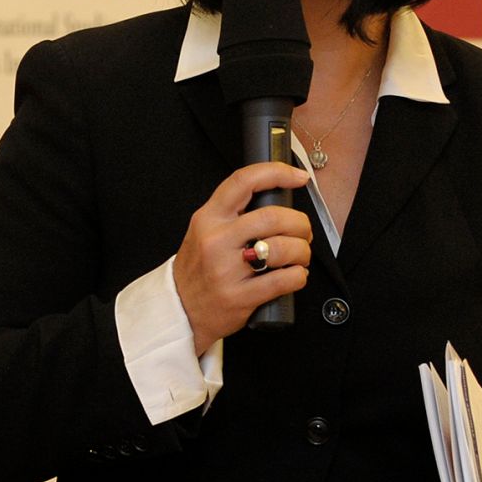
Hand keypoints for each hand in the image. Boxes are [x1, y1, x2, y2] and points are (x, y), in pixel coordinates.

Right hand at [174, 162, 313, 354]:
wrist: (178, 308)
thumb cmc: (198, 268)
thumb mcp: (203, 231)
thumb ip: (232, 213)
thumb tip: (276, 196)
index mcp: (208, 218)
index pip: (243, 182)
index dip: (277, 172)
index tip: (298, 176)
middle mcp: (216, 241)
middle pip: (273, 217)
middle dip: (300, 223)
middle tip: (303, 231)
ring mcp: (227, 270)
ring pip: (283, 248)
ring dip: (302, 251)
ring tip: (299, 256)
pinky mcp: (240, 297)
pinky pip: (285, 280)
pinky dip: (299, 276)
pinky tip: (294, 275)